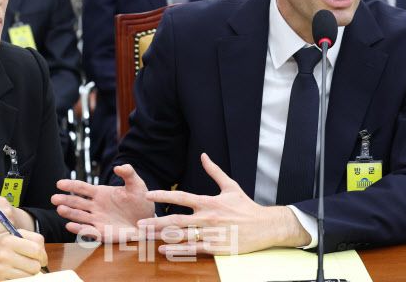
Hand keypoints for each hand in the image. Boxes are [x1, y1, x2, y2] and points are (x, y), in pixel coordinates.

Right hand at [0, 230, 46, 281]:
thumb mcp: (10, 235)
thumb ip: (30, 240)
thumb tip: (44, 257)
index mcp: (9, 240)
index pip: (37, 248)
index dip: (43, 255)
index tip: (41, 258)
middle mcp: (4, 254)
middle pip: (34, 265)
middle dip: (35, 266)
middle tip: (30, 264)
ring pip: (28, 276)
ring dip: (27, 274)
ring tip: (20, 269)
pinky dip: (18, 279)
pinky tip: (12, 274)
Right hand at [51, 164, 153, 241]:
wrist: (148, 220)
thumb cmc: (140, 201)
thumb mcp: (136, 185)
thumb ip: (128, 174)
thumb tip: (118, 166)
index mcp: (100, 193)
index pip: (82, 188)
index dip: (71, 185)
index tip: (59, 183)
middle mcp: (95, 206)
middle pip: (76, 202)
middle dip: (65, 200)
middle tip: (54, 198)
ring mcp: (97, 220)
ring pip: (79, 216)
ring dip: (69, 213)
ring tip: (60, 210)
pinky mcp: (102, 233)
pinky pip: (88, 231)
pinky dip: (79, 229)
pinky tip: (70, 226)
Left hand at [138, 153, 310, 254]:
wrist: (265, 226)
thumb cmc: (246, 206)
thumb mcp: (230, 186)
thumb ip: (214, 171)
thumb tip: (203, 155)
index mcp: (209, 202)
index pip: (182, 197)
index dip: (164, 195)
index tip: (149, 195)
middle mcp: (207, 217)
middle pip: (176, 220)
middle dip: (156, 221)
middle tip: (139, 223)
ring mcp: (211, 233)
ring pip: (182, 236)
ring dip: (162, 236)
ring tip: (145, 237)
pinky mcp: (216, 247)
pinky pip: (193, 249)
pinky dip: (177, 250)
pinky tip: (164, 249)